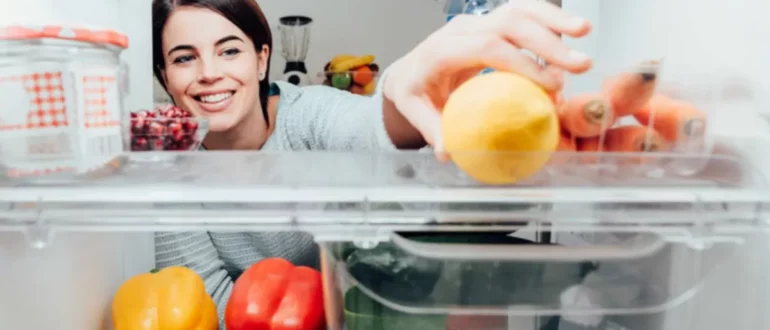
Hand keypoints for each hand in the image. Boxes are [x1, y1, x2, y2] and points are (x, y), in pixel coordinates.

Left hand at [384, 0, 592, 157]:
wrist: (409, 70)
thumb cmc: (414, 91)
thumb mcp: (414, 110)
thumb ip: (431, 128)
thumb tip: (448, 151)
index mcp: (441, 49)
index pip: (486, 46)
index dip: (521, 63)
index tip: (549, 84)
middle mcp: (461, 28)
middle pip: (509, 23)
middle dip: (548, 42)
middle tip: (579, 65)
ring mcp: (478, 21)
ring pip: (519, 10)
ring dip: (554, 20)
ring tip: (586, 31)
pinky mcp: (491, 21)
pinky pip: (523, 13)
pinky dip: (549, 18)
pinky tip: (573, 29)